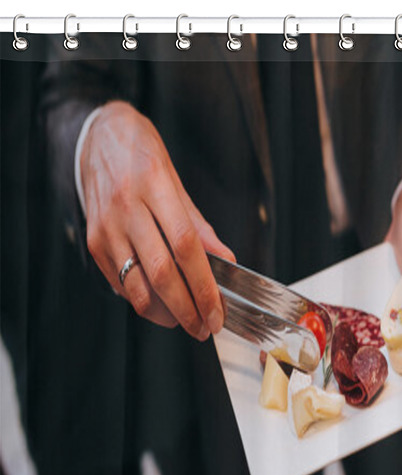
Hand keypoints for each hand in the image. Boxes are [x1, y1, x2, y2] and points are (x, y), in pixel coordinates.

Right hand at [81, 101, 233, 339]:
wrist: (96, 137)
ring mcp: (105, 226)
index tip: (218, 312)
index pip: (186, 247)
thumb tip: (227, 262)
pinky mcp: (92, 241)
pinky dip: (143, 300)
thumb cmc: (143, 158)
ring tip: (185, 321)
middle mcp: (125, 207)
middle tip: (205, 327)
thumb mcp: (177, 183)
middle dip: (187, 309)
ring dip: (164, 313)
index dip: (205, 286)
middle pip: (161, 273)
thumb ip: (200, 227)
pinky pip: (119, 282)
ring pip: (136, 285)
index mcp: (154, 187)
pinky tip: (161, 304)